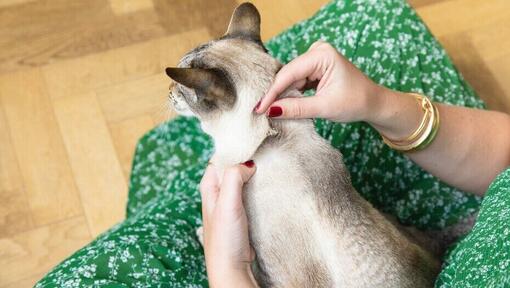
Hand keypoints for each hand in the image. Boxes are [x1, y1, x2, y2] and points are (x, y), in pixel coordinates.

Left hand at [200, 161, 257, 287]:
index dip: (234, 150)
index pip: (219, 158)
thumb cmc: (225, 238)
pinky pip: (250, 195)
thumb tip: (247, 163)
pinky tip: (268, 188)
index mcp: (209, 187)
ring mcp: (229, 205)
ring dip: (254, 177)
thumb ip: (233, 177)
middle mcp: (217, 194)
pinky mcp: (241, 215)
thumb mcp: (227, 203)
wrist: (232, 268)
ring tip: (269, 169)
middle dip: (246, 162)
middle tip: (264, 156)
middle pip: (232, 169)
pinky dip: (258, 190)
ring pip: (242, 182)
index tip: (252, 145)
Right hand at [255, 41, 383, 122]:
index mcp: (322, 55)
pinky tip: (283, 105)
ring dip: (283, 95)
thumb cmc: (356, 102)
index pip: (288, 74)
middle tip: (260, 112)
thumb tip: (271, 111)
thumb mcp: (324, 108)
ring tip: (269, 111)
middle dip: (276, 94)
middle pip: (287, 75)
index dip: (272, 92)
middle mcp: (317, 51)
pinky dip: (291, 94)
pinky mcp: (315, 68)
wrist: (373, 103)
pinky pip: (297, 81)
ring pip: (290, 79)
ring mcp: (316, 59)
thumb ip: (296, 108)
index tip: (259, 108)